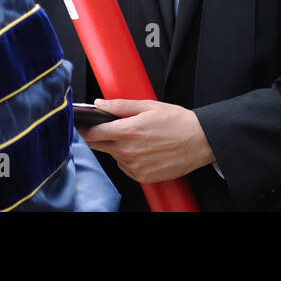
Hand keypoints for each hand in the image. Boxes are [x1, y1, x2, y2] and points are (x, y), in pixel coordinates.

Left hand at [77, 98, 214, 183]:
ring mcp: (134, 166)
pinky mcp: (142, 176)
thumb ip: (120, 105)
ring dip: (115, 146)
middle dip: (97, 136)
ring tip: (135, 137)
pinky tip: (141, 149)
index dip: (84, 128)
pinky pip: (125, 167)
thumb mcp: (148, 106)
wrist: (199, 142)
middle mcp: (128, 152)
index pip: (93, 133)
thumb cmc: (177, 122)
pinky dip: (127, 158)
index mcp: (128, 132)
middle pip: (98, 146)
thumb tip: (100, 104)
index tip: (81, 124)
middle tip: (106, 127)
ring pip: (113, 156)